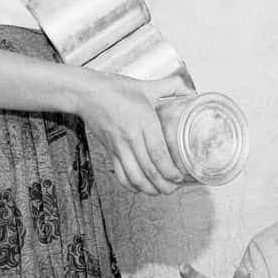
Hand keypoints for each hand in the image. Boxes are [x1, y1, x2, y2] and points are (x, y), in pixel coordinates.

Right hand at [77, 74, 183, 195]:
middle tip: (174, 188)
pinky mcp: (110, 151)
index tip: (179, 176)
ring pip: (134, 176)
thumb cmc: (116, 89)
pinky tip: (139, 187)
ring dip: (148, 188)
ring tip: (160, 191)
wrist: (88, 94)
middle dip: (163, 184)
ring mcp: (119, 146)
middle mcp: (131, 137)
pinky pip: (120, 173)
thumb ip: (171, 86)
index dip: (170, 170)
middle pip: (149, 169)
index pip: (158, 153)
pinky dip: (130, 185)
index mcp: (144, 121)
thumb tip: (190, 91)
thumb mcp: (147, 86)